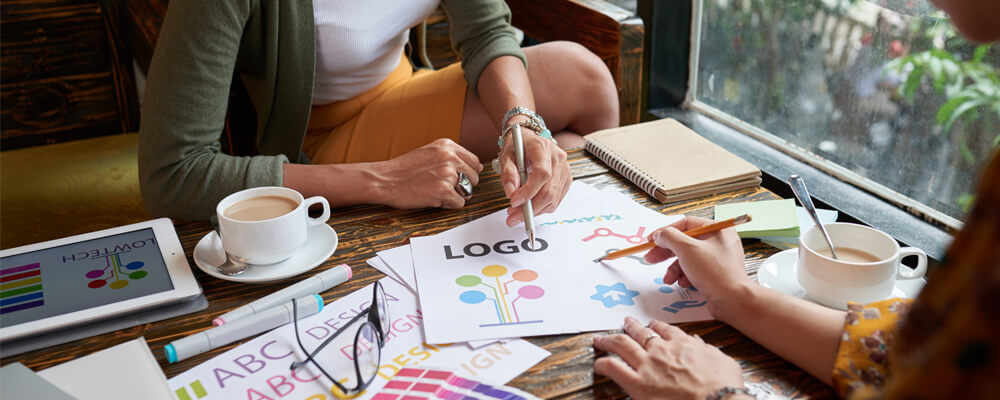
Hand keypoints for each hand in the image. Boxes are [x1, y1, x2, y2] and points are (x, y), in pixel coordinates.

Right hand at [372, 138, 482, 208]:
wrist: (384, 180)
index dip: (468, 173)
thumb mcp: (429, 152)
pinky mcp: (443, 190)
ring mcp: (447, 174)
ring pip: (468, 191)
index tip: (458, 178)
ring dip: (456, 195)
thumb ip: (452, 156)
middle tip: (444, 187)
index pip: (474, 161)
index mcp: (447, 145)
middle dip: (463, 186)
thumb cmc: (404, 169)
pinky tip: (434, 199)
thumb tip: (479, 167)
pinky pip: (459, 203)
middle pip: (474, 177)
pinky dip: (449, 205)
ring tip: (437, 192)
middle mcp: (449, 157)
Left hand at [498, 125, 570, 225]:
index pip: (542, 173)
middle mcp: (558, 158)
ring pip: (553, 199)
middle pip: (549, 191)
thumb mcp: (506, 156)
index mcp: (543, 148)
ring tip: (516, 213)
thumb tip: (511, 193)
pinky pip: (555, 200)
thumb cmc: (518, 147)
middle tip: (512, 217)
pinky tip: (529, 206)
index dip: (529, 191)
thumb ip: (508, 174)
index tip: (514, 202)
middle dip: (530, 208)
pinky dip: (541, 208)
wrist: (529, 140)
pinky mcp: (566, 180)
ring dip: (534, 211)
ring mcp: (565, 170)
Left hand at [594, 317, 744, 399]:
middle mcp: (661, 350)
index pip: (664, 329)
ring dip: (609, 340)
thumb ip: (707, 349)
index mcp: (682, 344)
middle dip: (630, 326)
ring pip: (622, 344)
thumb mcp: (722, 360)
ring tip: (601, 339)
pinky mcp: (638, 383)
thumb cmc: (723, 385)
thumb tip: (698, 342)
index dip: (655, 325)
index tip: (651, 324)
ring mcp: (647, 365)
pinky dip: (603, 363)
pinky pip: (614, 368)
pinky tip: (598, 363)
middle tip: (624, 323)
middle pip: (640, 333)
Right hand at [643, 216, 750, 315]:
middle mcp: (719, 242)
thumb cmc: (716, 272)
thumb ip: (669, 237)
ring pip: (687, 258)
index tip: (651, 240)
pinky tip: (683, 283)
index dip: (665, 232)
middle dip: (666, 252)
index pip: (686, 224)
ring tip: (669, 278)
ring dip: (674, 268)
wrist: (733, 300)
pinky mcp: (716, 274)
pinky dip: (685, 276)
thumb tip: (660, 235)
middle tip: (651, 258)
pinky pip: (694, 270)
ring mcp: (718, 259)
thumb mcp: (687, 249)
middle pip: (685, 242)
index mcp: (717, 229)